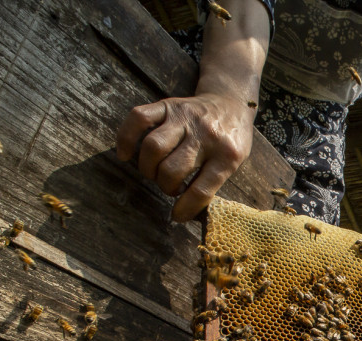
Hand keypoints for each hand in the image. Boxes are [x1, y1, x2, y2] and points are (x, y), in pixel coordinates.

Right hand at [116, 93, 254, 221]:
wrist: (231, 102)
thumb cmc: (231, 140)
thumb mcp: (235, 163)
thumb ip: (213, 182)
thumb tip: (186, 211)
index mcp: (227, 155)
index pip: (202, 189)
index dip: (185, 208)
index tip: (177, 215)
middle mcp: (205, 135)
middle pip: (172, 169)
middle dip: (165, 186)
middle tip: (170, 187)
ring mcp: (185, 118)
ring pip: (153, 147)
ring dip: (148, 168)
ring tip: (155, 173)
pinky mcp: (168, 105)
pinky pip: (138, 118)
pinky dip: (126, 137)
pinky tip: (125, 154)